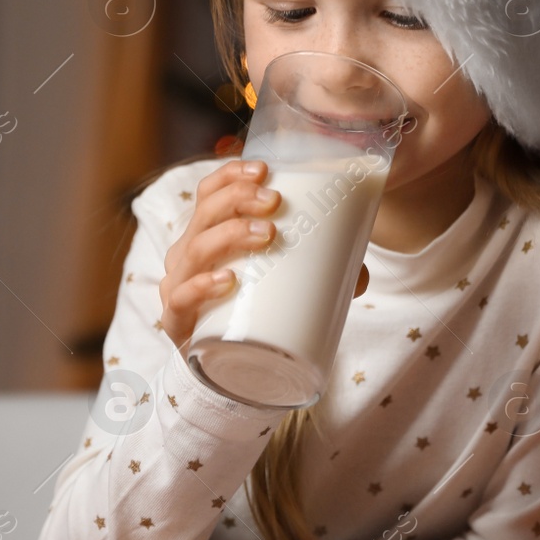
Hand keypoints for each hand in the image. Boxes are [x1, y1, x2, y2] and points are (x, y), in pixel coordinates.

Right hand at [159, 160, 369, 345]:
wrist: (224, 368)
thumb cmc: (251, 312)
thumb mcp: (282, 284)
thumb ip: (323, 277)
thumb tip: (362, 277)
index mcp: (207, 234)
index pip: (209, 192)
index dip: (231, 175)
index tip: (264, 171)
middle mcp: (187, 254)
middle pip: (204, 213)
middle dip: (238, 199)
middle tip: (275, 202)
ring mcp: (178, 286)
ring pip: (194, 249)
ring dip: (229, 234)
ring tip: (266, 234)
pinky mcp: (177, 322)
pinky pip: (180, 298)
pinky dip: (201, 285)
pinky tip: (226, 279)